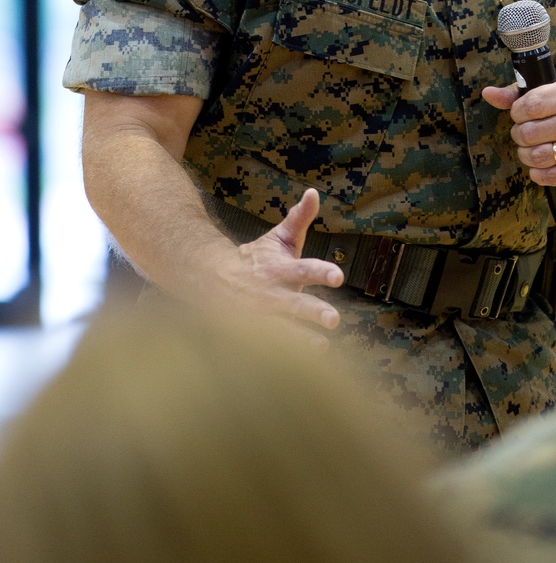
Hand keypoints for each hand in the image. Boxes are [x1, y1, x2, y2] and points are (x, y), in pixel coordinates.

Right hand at [212, 188, 343, 343]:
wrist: (210, 279)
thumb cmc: (255, 258)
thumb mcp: (277, 238)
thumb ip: (299, 218)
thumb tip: (314, 192)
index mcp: (279, 269)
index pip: (304, 268)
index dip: (321, 271)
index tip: (339, 277)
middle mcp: (269, 293)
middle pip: (293, 303)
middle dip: (313, 311)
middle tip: (334, 319)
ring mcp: (258, 317)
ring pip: (280, 330)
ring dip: (299, 340)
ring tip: (322, 347)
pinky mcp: (249, 335)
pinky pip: (267, 348)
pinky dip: (281, 358)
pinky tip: (301, 370)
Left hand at [482, 78, 555, 188]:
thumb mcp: (548, 94)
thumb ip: (516, 94)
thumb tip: (488, 93)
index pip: (528, 106)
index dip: (517, 114)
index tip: (521, 116)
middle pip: (529, 133)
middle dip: (520, 137)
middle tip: (525, 137)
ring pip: (539, 157)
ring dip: (528, 157)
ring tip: (533, 151)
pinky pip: (552, 176)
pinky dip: (540, 174)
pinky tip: (542, 168)